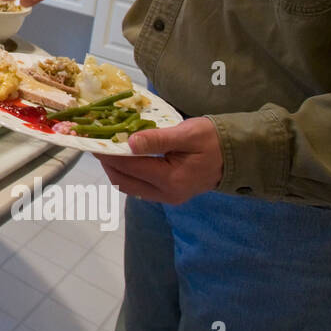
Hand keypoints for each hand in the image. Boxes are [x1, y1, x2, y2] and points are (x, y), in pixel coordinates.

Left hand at [93, 117, 223, 205]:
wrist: (237, 154)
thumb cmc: (213, 140)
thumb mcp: (187, 134)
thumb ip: (157, 139)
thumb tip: (129, 143)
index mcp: (171, 180)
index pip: (130, 168)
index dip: (109, 154)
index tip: (94, 139)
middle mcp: (167, 194)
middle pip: (125, 181)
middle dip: (107, 163)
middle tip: (96, 143)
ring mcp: (168, 196)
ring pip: (130, 186)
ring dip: (116, 169)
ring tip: (106, 148)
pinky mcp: (169, 193)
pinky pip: (140, 185)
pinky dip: (128, 172)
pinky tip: (124, 156)